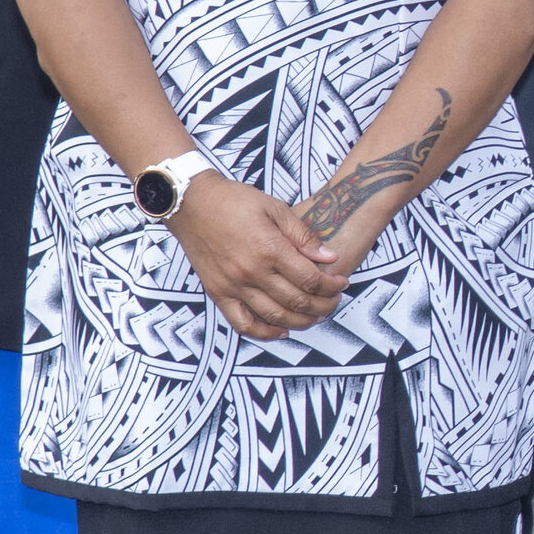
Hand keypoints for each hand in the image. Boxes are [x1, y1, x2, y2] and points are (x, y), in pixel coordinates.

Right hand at [164, 178, 348, 340]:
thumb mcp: (275, 208)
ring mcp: (233, 286)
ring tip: (315, 316)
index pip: (310, 280)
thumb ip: (303, 236)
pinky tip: (281, 330)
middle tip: (334, 301)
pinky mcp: (218, 293)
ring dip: (301, 321)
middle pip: (297, 302)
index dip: (331, 286)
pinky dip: (264, 332)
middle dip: (323, 306)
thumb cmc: (234, 201)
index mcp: (270, 249)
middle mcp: (252, 272)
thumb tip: (330, 257)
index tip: (341, 283)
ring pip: (275, 316)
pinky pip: (242, 323)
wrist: (192, 203)